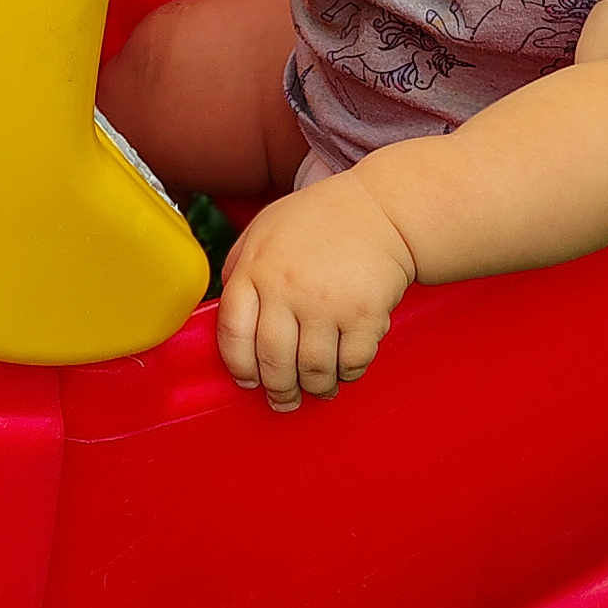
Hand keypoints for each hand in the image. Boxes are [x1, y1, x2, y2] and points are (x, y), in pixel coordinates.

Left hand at [217, 169, 416, 410]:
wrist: (381, 209)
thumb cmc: (320, 219)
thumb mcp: (264, 229)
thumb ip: (240, 268)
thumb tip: (225, 314)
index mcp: (256, 268)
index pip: (232, 335)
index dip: (238, 366)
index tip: (248, 379)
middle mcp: (287, 288)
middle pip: (272, 362)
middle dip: (279, 390)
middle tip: (284, 398)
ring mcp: (327, 303)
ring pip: (312, 371)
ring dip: (314, 387)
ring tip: (318, 387)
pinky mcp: (364, 315)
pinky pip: (351, 364)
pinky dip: (347, 374)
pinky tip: (345, 368)